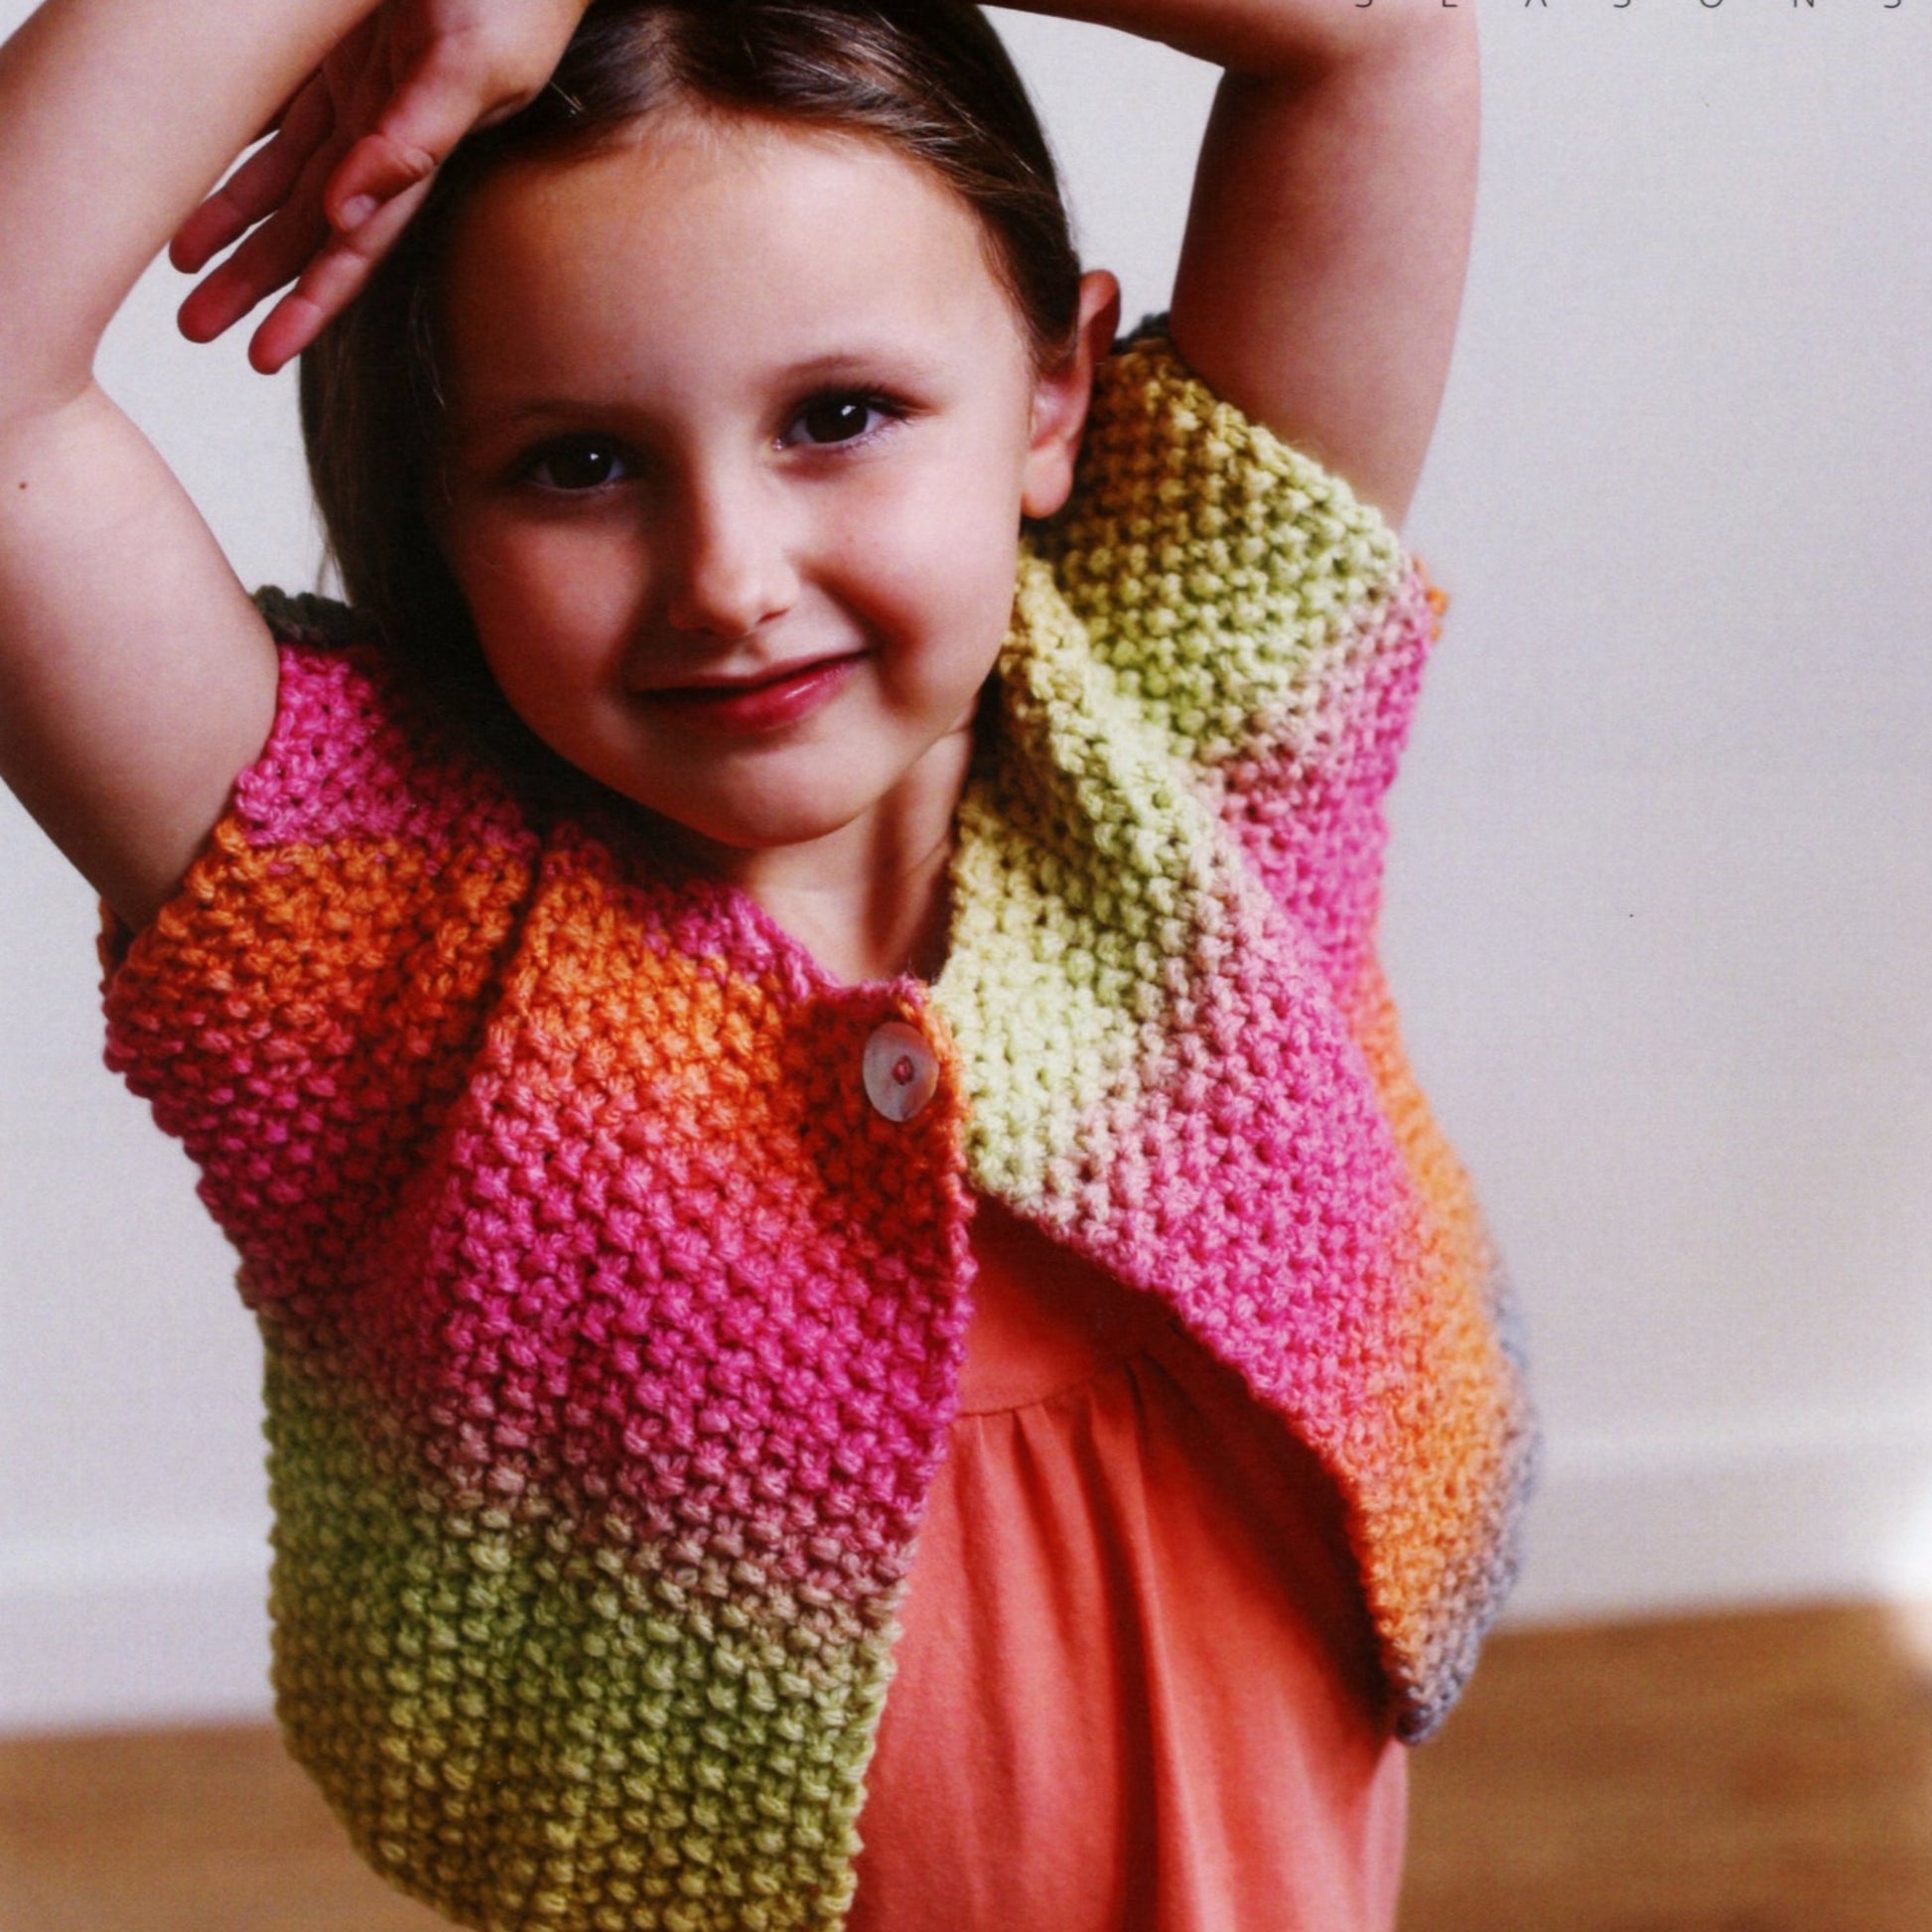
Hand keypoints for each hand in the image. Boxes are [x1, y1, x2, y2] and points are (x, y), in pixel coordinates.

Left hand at [170, 0, 587, 373]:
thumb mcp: (473, 67)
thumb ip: (417, 138)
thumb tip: (350, 214)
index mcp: (415, 152)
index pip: (352, 248)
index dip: (310, 305)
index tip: (265, 354)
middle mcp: (382, 135)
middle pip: (306, 228)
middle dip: (255, 281)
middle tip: (199, 326)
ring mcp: (359, 92)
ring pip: (282, 177)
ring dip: (234, 224)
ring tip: (183, 265)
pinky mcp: (337, 48)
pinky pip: (277, 110)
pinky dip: (238, 147)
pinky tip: (198, 172)